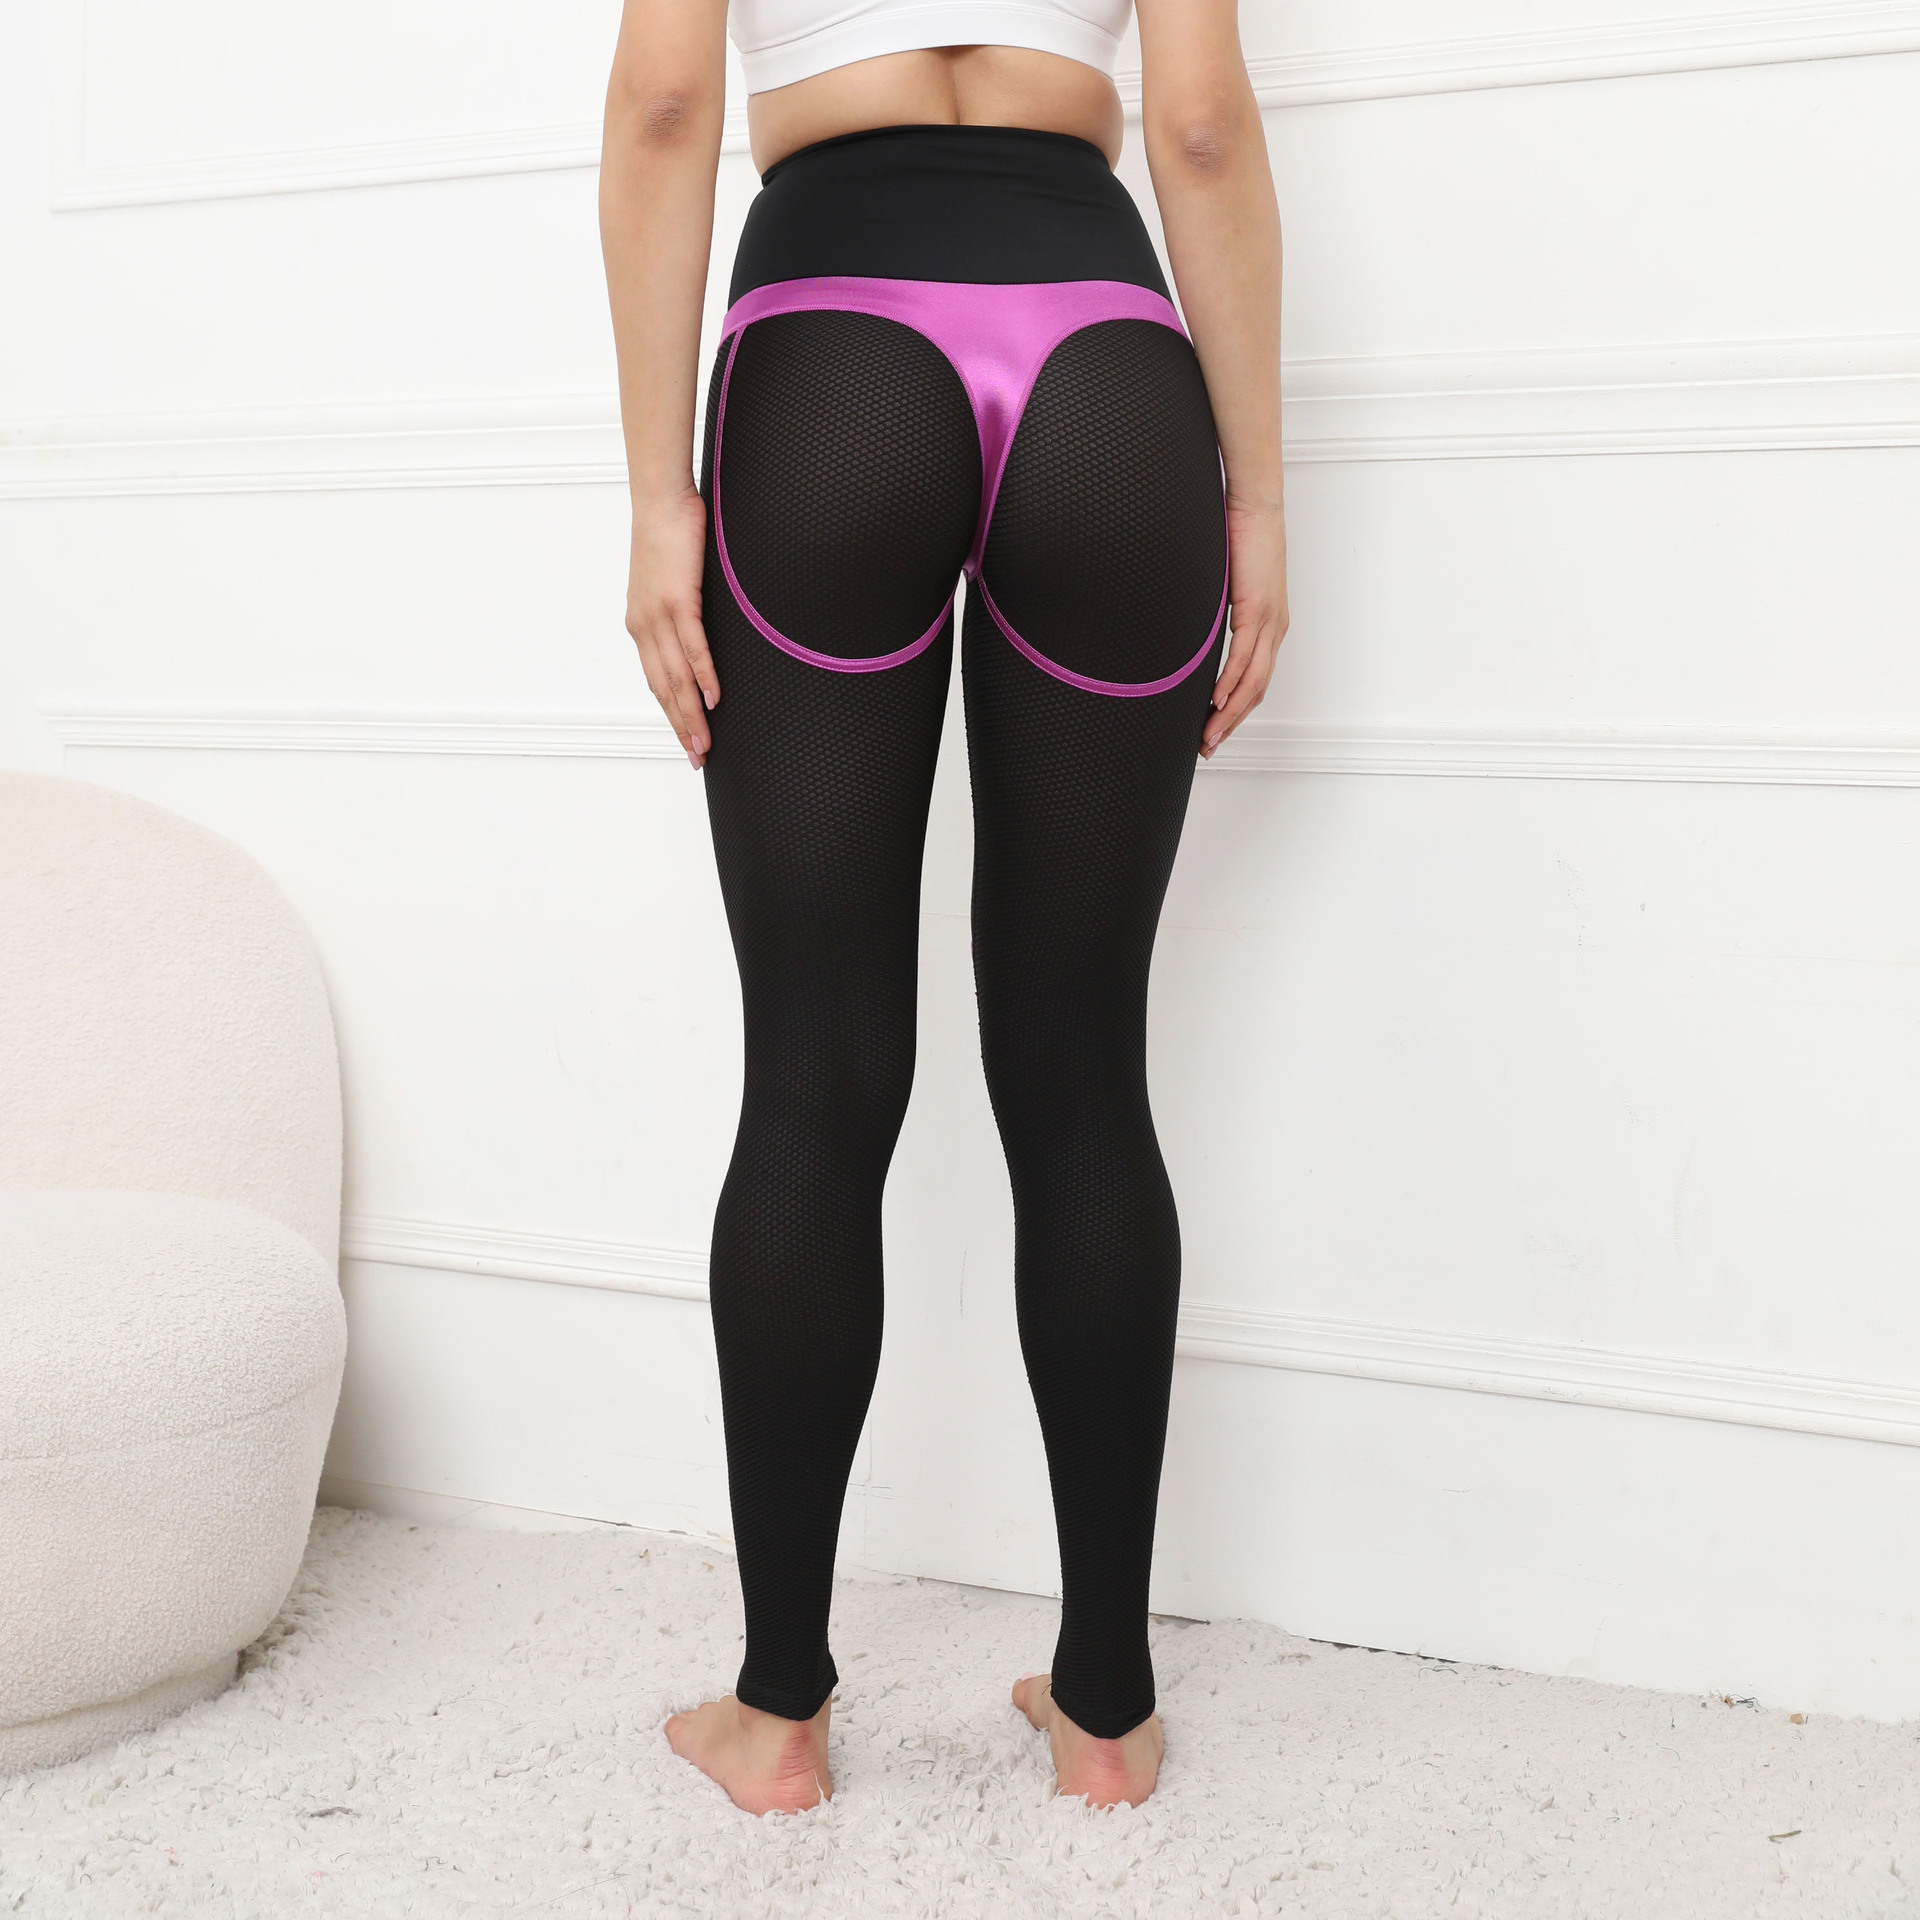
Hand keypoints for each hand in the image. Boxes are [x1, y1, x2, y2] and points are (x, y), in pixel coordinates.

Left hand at [627, 485, 718, 767]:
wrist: (661, 498)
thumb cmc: (671, 534)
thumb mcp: (674, 581)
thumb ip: (683, 611)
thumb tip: (702, 631)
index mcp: (641, 624)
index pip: (657, 680)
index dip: (673, 714)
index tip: (688, 741)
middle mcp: (644, 625)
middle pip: (664, 688)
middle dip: (681, 727)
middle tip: (697, 759)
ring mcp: (658, 614)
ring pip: (676, 677)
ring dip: (692, 714)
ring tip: (705, 743)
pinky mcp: (677, 599)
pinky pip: (692, 647)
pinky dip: (703, 675)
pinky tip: (714, 698)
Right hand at [1202, 496, 1288, 758]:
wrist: (1253, 505)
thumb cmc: (1237, 538)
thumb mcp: (1222, 586)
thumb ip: (1212, 614)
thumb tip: (1189, 632)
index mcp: (1267, 625)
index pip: (1254, 680)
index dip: (1235, 711)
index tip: (1213, 731)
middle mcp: (1274, 628)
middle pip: (1256, 691)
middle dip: (1231, 724)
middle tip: (1208, 747)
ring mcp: (1269, 621)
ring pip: (1252, 682)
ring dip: (1230, 714)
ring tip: (1208, 736)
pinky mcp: (1257, 609)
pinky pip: (1244, 657)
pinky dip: (1230, 684)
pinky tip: (1216, 702)